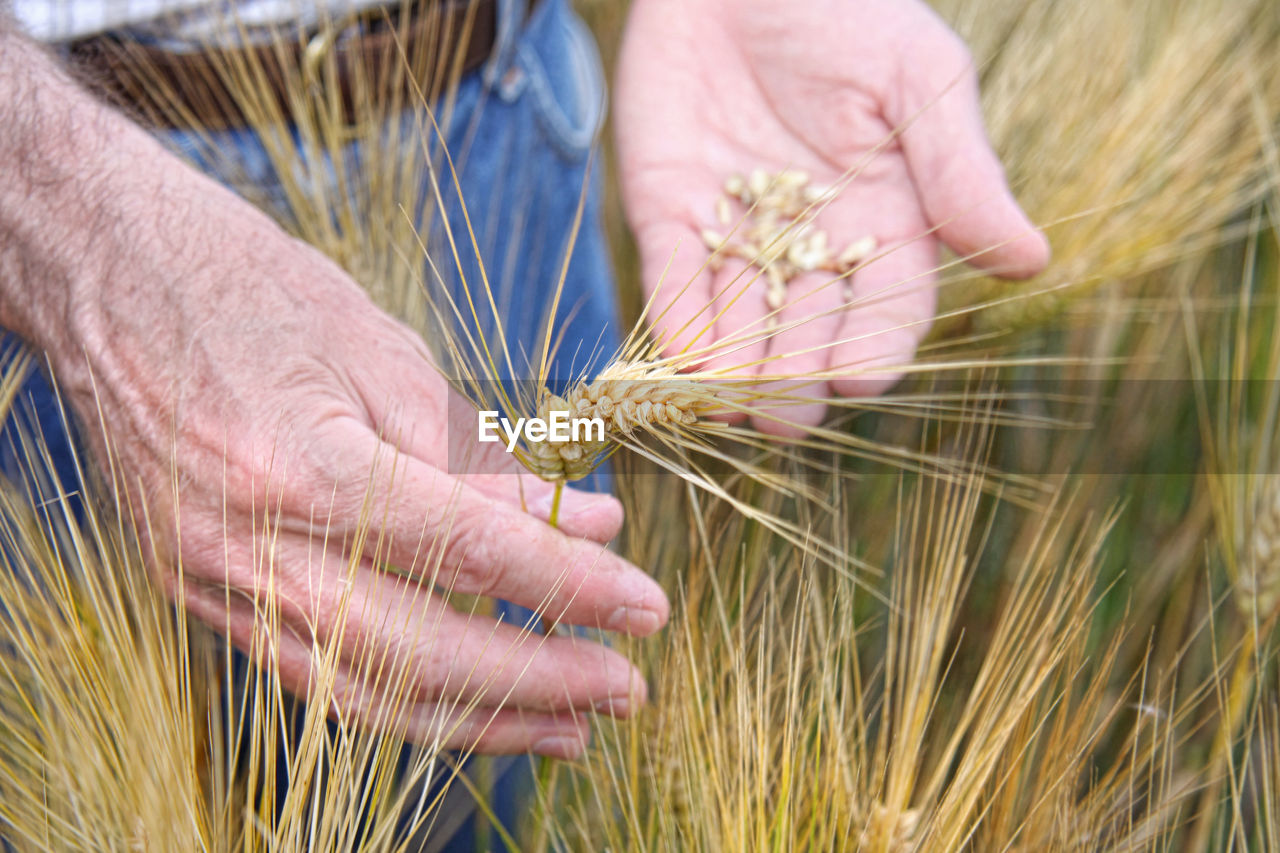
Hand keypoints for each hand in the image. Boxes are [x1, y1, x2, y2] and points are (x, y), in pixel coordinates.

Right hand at [0, 29, 667, 758]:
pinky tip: (474, 698)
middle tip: (626, 689)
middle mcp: (248, 547)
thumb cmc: (250, 289)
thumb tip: (577, 522)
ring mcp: (214, 583)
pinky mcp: (202, 595)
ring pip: (363, 693)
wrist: (109, 281)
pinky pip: (317, 675)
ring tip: (568, 725)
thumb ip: (478, 455)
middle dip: (535, 681)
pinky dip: (407, 697)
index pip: (467, 552)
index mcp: (302, 466)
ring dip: (478, 719)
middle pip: (417, 652)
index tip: (646, 609)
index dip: (568, 588)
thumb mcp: (384, 351)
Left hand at [615, 0, 1049, 434]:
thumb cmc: (850, 11)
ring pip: (737, 323)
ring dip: (730, 369)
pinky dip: (673, 318)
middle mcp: (811, 248)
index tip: (858, 378)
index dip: (874, 349)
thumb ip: (960, 172)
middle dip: (796, 379)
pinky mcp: (669, 214)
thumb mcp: (919, 80)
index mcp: (886, 225)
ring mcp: (737, 236)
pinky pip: (672, 278)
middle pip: (808, 335)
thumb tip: (1032, 260)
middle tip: (782, 413)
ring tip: (724, 404)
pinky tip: (676, 357)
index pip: (887, 310)